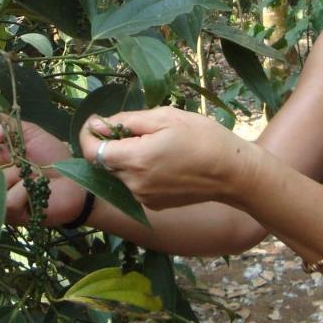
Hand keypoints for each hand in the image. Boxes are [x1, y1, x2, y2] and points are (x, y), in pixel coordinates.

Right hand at [0, 110, 86, 225]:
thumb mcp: (28, 133)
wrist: (75, 180)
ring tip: (29, 173)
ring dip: (12, 173)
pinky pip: (6, 199)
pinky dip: (24, 189)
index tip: (0, 133)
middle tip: (16, 157)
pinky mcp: (10, 214)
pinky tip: (34, 188)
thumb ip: (4, 123)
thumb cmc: (51, 156)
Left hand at [77, 106, 256, 210]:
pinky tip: (163, 161)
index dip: (89, 135)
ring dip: (126, 158)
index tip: (97, 122)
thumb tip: (97, 125)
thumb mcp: (166, 117)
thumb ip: (127, 121)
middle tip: (137, 128)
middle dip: (111, 144)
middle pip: (105, 162)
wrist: (233, 173)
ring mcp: (143, 198)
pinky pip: (135, 184)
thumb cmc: (203, 137)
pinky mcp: (154, 205)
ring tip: (155, 144)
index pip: (92, 151)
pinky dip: (139, 171)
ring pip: (120, 174)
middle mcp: (134, 184)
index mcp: (135, 159)